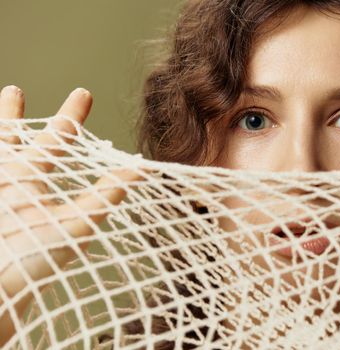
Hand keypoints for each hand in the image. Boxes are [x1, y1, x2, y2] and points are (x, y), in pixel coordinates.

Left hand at [0, 86, 141, 345]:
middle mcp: (2, 175)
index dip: (72, 113)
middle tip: (13, 92)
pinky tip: (4, 173)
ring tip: (1, 128)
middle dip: (12, 112)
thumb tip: (139, 169)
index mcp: (26, 173)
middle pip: (7, 135)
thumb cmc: (32, 253)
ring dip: (1, 136)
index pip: (56, 135)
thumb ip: (107, 194)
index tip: (82, 92)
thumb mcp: (77, 223)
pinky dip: (0, 165)